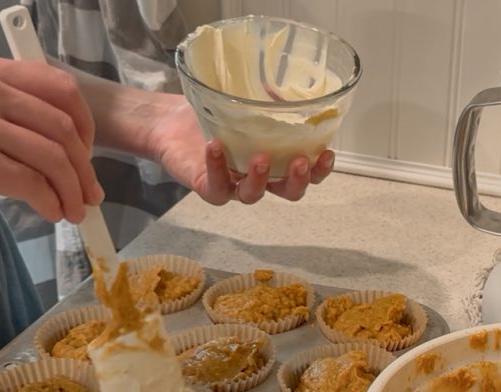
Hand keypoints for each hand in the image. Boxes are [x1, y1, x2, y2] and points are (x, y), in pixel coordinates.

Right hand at [0, 49, 102, 224]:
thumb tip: (59, 140)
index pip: (56, 86)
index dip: (84, 123)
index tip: (87, 152)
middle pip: (61, 125)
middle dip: (83, 165)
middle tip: (89, 192)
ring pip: (52, 156)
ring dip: (71, 189)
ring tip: (72, 209)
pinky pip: (32, 183)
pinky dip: (50, 201)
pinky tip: (50, 212)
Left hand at [146, 94, 334, 204]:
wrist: (172, 122)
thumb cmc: (213, 114)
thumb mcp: (247, 102)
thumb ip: (271, 100)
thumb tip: (296, 88)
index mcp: (276, 161)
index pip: (307, 173)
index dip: (320, 169)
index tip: (327, 153)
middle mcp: (259, 178)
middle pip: (287, 192)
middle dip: (298, 180)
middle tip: (300, 162)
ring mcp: (233, 185)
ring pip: (253, 195)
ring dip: (261, 179)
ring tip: (261, 158)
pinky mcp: (208, 187)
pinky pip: (216, 187)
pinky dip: (218, 167)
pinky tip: (216, 147)